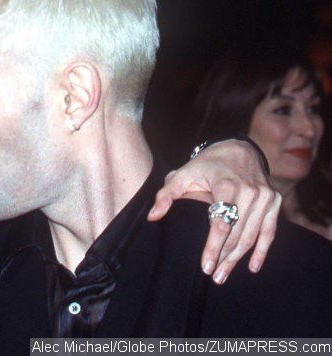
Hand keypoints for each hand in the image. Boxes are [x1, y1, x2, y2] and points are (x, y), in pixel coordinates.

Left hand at [148, 139, 280, 283]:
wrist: (238, 149)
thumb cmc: (206, 165)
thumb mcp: (182, 174)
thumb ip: (166, 195)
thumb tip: (152, 217)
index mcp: (227, 186)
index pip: (221, 224)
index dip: (213, 247)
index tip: (205, 266)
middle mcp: (250, 192)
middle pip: (237, 234)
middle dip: (224, 258)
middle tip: (214, 277)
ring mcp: (265, 197)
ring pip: (252, 236)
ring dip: (239, 259)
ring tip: (224, 275)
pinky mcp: (274, 201)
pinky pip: (269, 231)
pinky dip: (262, 250)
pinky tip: (253, 267)